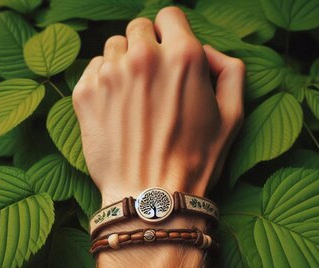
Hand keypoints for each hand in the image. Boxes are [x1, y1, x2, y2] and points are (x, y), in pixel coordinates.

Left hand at [72, 6, 244, 205]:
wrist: (152, 198)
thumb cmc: (196, 161)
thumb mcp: (233, 116)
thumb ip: (229, 71)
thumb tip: (209, 53)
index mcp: (183, 56)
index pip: (169, 15)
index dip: (171, 33)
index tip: (170, 52)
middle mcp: (143, 58)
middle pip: (138, 28)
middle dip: (147, 47)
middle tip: (153, 80)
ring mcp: (110, 75)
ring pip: (113, 47)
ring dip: (123, 63)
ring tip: (134, 97)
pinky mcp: (85, 94)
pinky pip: (93, 69)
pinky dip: (103, 82)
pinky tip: (116, 108)